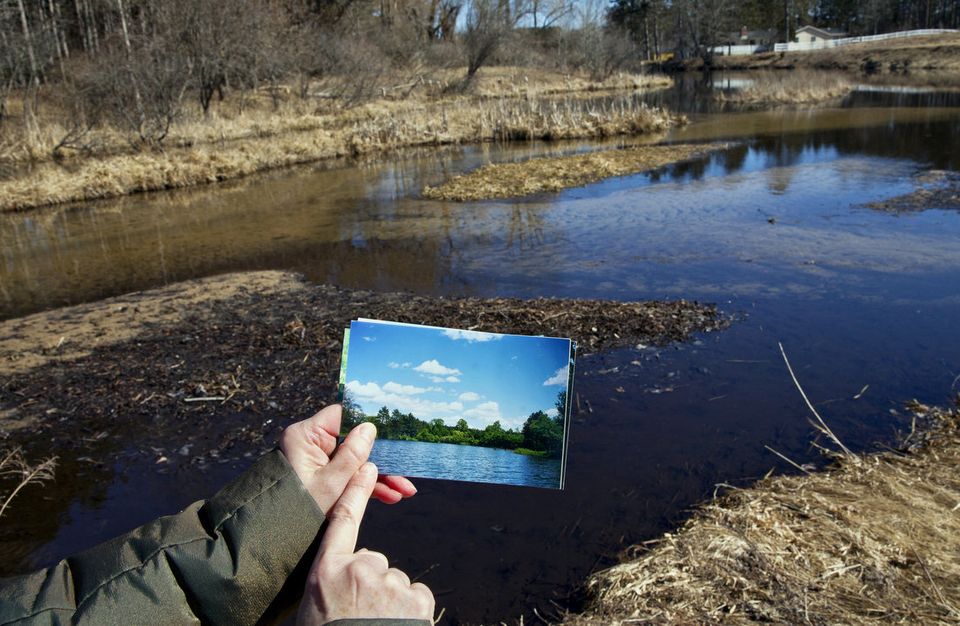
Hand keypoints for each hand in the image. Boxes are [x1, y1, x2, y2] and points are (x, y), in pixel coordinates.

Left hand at [280, 404, 416, 511]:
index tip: (392, 432)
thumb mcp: (331, 483)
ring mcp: (317, 463)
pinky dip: (367, 486)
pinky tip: (391, 496)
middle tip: (405, 471)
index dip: (367, 423)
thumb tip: (369, 428)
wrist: (276, 543)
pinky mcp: (322, 479)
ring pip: (354, 462)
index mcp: (306, 436)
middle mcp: (310, 445)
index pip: (342, 416)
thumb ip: (353, 454)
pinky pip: (348, 476)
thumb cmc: (297, 511)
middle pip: (353, 442)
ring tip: (404, 492)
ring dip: (379, 476)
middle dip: (380, 459)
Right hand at [297, 461, 434, 624]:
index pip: (341, 521)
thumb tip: (339, 583)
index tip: (368, 465)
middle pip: (373, 562)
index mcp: (326, 571)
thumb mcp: (315, 611)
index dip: (356, 491)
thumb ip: (329, 586)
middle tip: (362, 617)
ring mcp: (389, 581)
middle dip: (372, 585)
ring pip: (395, 583)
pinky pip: (416, 595)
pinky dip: (411, 612)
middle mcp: (358, 568)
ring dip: (391, 603)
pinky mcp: (416, 597)